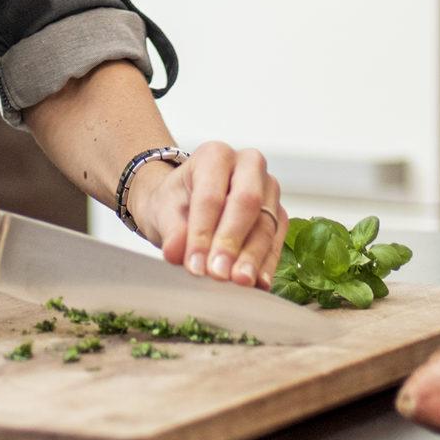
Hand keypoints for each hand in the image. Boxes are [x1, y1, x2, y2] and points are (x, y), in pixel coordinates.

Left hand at [130, 141, 284, 289]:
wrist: (182, 206)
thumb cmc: (174, 202)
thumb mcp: (162, 212)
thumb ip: (171, 231)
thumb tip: (177, 252)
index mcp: (215, 155)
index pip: (211, 195)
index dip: (202, 232)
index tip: (194, 264)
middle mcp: (248, 165)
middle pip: (246, 202)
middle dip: (231, 241)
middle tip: (218, 273)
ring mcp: (267, 189)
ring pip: (265, 224)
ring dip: (252, 257)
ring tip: (238, 282)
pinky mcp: (278, 215)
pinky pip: (276, 240)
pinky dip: (266, 264)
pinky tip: (258, 283)